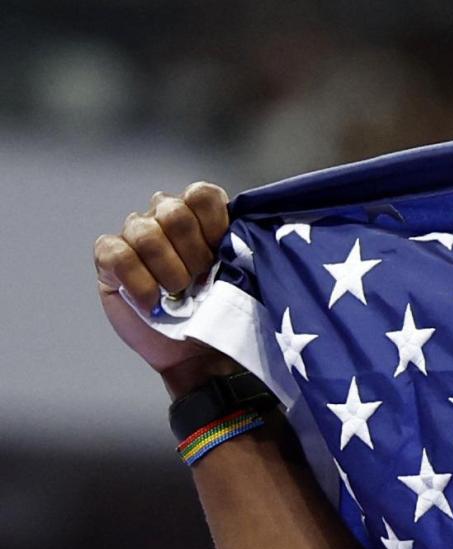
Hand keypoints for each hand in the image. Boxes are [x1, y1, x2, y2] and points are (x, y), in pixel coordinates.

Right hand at [94, 182, 242, 395]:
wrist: (199, 354)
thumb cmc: (222, 312)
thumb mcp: (241, 276)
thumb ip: (237, 246)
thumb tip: (245, 230)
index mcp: (201, 215)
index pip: (201, 194)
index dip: (213, 224)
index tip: (223, 254)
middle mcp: (165, 217)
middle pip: (173, 211)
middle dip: (192, 252)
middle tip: (201, 281)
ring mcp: (136, 236)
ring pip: (144, 231)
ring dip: (168, 269)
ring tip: (178, 293)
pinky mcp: (110, 260)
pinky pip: (116, 255)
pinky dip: (138, 282)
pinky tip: (152, 303)